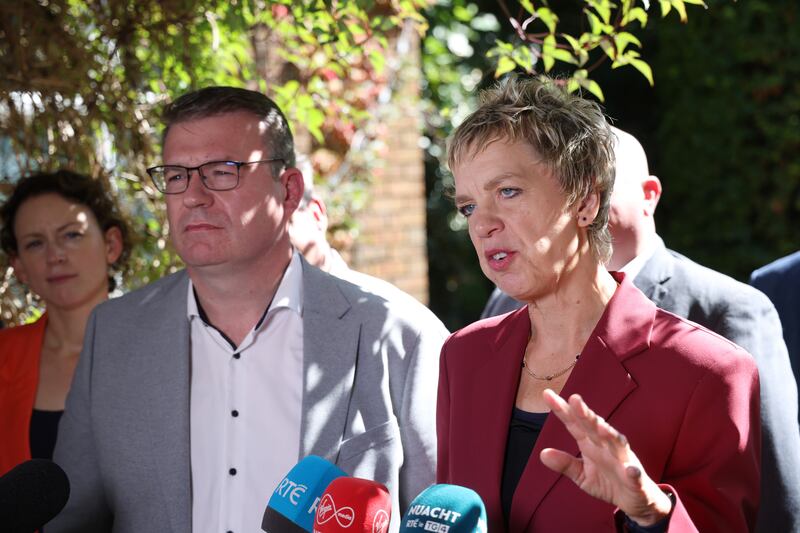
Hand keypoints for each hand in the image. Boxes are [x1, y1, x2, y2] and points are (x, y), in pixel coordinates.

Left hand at [539, 389, 672, 525]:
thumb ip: (565, 464)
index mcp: (590, 444)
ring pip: (617, 444)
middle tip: (575, 399)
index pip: (574, 424)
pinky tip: (631, 470)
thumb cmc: (607, 481)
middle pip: (595, 427)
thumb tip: (542, 454)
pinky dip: (634, 471)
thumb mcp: (581, 475)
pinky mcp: (636, 478)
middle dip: (586, 414)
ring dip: (611, 435)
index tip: (548, 394)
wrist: (634, 499)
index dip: (562, 410)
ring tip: (601, 428)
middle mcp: (606, 446)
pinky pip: (635, 473)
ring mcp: (622, 460)